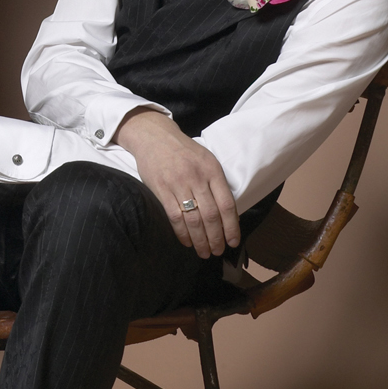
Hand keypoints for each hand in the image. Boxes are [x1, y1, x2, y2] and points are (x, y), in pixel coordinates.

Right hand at [114, 108, 239, 258]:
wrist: (154, 136)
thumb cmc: (183, 151)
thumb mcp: (206, 159)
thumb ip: (216, 183)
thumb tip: (227, 214)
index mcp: (212, 170)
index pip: (227, 204)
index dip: (232, 227)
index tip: (233, 241)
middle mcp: (197, 177)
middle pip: (211, 215)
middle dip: (216, 238)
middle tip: (218, 252)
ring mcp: (178, 183)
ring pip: (193, 220)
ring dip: (200, 240)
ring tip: (204, 252)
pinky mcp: (161, 189)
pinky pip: (174, 217)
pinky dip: (182, 233)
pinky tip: (187, 242)